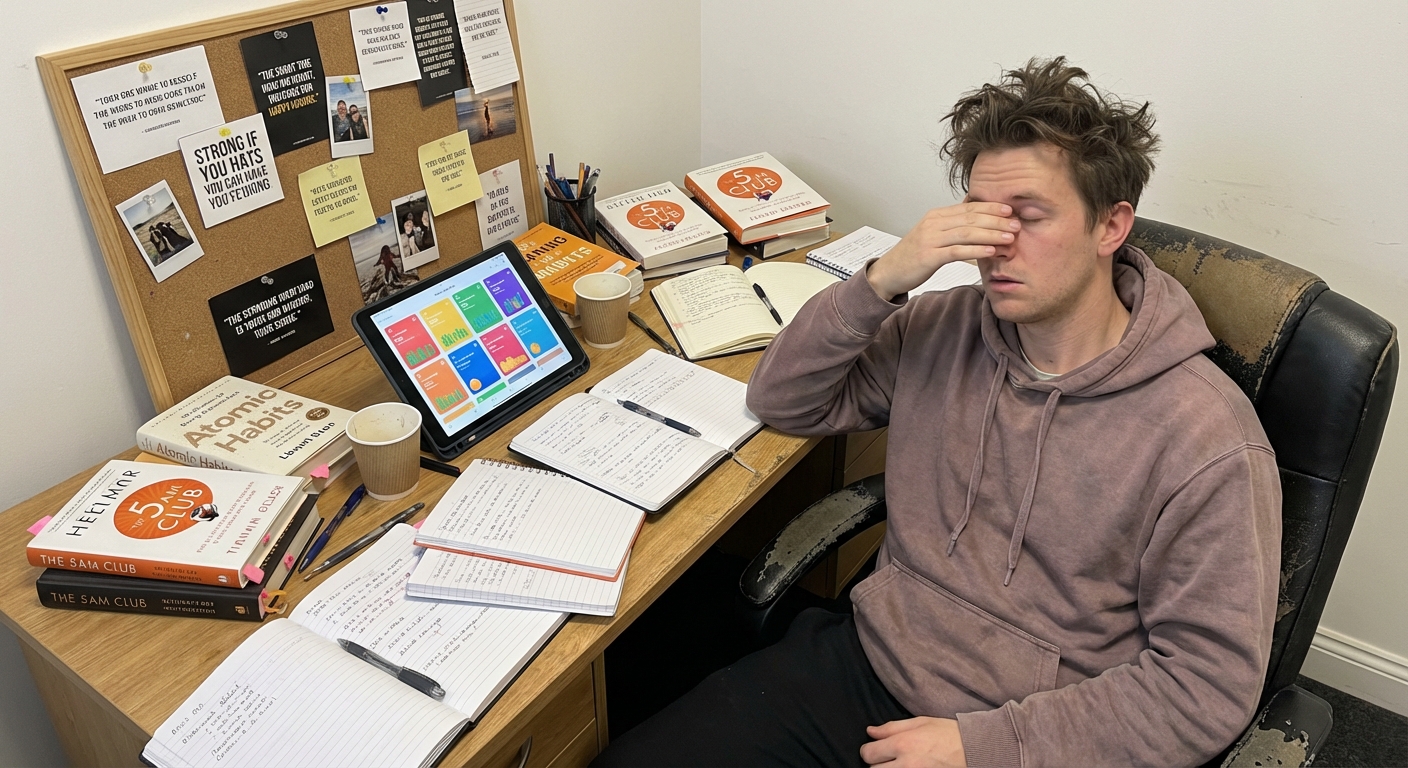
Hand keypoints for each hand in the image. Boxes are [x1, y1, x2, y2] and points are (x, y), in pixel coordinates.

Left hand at [860, 717, 966, 766]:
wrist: (973, 750)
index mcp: (903, 744)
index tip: (874, 749)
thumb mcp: (920, 722)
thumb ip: (892, 728)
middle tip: (887, 758)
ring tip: (897, 764)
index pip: (868, 754)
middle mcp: (906, 764)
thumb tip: (870, 732)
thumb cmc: (948, 733)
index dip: (869, 751)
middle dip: (877, 764)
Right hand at [866, 202, 1017, 299]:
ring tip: (1010, 237)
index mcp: (936, 215)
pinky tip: (991, 250)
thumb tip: (974, 212)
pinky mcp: (929, 256)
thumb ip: (952, 224)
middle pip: (971, 218)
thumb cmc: (912, 256)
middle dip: (997, 220)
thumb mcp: (932, 234)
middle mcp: (933, 223)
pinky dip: (976, 249)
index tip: (1010, 210)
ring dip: (992, 234)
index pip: (969, 207)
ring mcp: (930, 239)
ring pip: (967, 232)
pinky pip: (957, 251)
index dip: (991, 208)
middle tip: (1016, 224)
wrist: (888, 273)